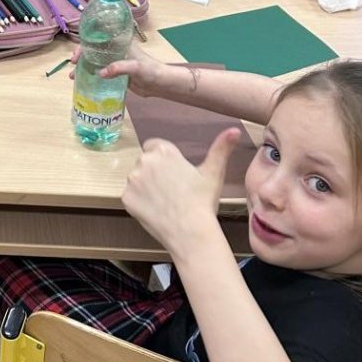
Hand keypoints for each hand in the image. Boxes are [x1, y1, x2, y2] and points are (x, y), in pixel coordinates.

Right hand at [67, 42, 166, 91]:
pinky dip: (90, 75)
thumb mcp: (135, 67)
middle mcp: (114, 50)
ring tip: (72, 76)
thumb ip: (119, 68)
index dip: (85, 42)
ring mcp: (114, 62)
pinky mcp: (115, 73)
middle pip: (93, 49)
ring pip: (94, 61)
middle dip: (81, 55)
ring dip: (83, 66)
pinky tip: (82, 82)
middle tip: (72, 64)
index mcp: (119, 43)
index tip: (77, 53)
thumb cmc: (150, 70)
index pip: (98, 37)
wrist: (160, 84)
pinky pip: (99, 72)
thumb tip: (101, 73)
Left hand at [120, 127, 239, 255]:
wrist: (190, 232)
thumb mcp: (214, 172)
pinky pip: (131, 196)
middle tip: (172, 189)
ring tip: (164, 201)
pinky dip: (139, 202)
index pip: (155, 146)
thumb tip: (235, 129)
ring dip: (145, 186)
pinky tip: (155, 210)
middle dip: (154, 172)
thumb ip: (222, 148)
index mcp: (163, 151)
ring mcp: (132, 180)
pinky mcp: (126, 198)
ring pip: (137, 179)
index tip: (174, 173)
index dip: (164, 160)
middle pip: (145, 162)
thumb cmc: (203, 201)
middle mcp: (144, 161)